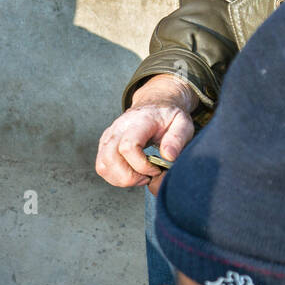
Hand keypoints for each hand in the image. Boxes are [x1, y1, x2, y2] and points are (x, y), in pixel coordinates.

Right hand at [95, 74, 196, 189]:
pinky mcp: (104, 144)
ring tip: (140, 176)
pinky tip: (132, 174)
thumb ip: (177, 139)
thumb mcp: (183, 124)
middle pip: (110, 158)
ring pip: (102, 165)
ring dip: (121, 179)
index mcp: (139, 122)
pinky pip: (102, 166)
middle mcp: (119, 128)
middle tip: (147, 177)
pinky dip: (115, 177)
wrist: (155, 105)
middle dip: (129, 177)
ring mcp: (109, 136)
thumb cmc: (168, 117)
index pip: (128, 147)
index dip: (142, 166)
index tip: (157, 169)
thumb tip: (168, 157)